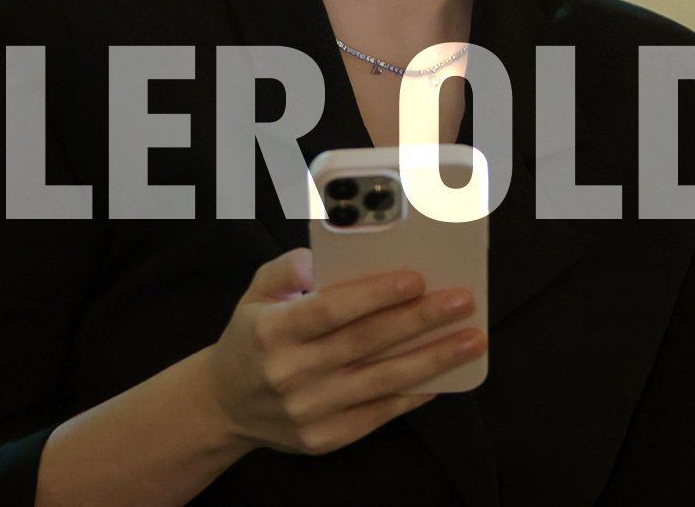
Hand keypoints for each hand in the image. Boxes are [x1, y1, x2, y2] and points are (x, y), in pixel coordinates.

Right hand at [200, 247, 482, 456]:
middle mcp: (290, 372)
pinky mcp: (324, 438)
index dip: (375, 295)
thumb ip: (286, 269)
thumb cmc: (251, 340)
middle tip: (461, 301)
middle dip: (419, 320)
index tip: (416, 278)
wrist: (224, 406)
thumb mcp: (255, 294)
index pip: (330, 310)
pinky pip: (378, 414)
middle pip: (365, 343)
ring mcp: (308, 410)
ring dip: (432, 360)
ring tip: (470, 339)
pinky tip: (442, 376)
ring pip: (381, 381)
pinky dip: (413, 395)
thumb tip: (317, 257)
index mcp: (272, 331)